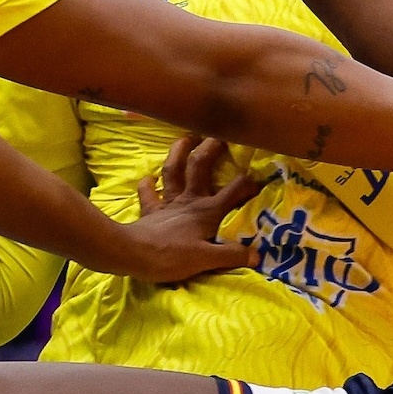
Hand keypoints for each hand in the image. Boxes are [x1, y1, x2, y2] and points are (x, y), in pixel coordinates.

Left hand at [120, 136, 261, 283]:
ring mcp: (168, 203)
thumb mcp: (207, 259)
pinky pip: (148, 193)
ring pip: (173, 170)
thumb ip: (232, 255)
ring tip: (186, 138)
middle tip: (220, 133)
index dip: (248, 184)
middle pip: (200, 166)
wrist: (132, 255)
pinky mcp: (151, 211)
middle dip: (210, 148)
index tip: (260, 179)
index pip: (234, 190)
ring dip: (179, 152)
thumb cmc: (171, 256)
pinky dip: (148, 184)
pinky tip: (149, 177)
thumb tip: (257, 254)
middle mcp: (189, 200)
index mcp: (208, 210)